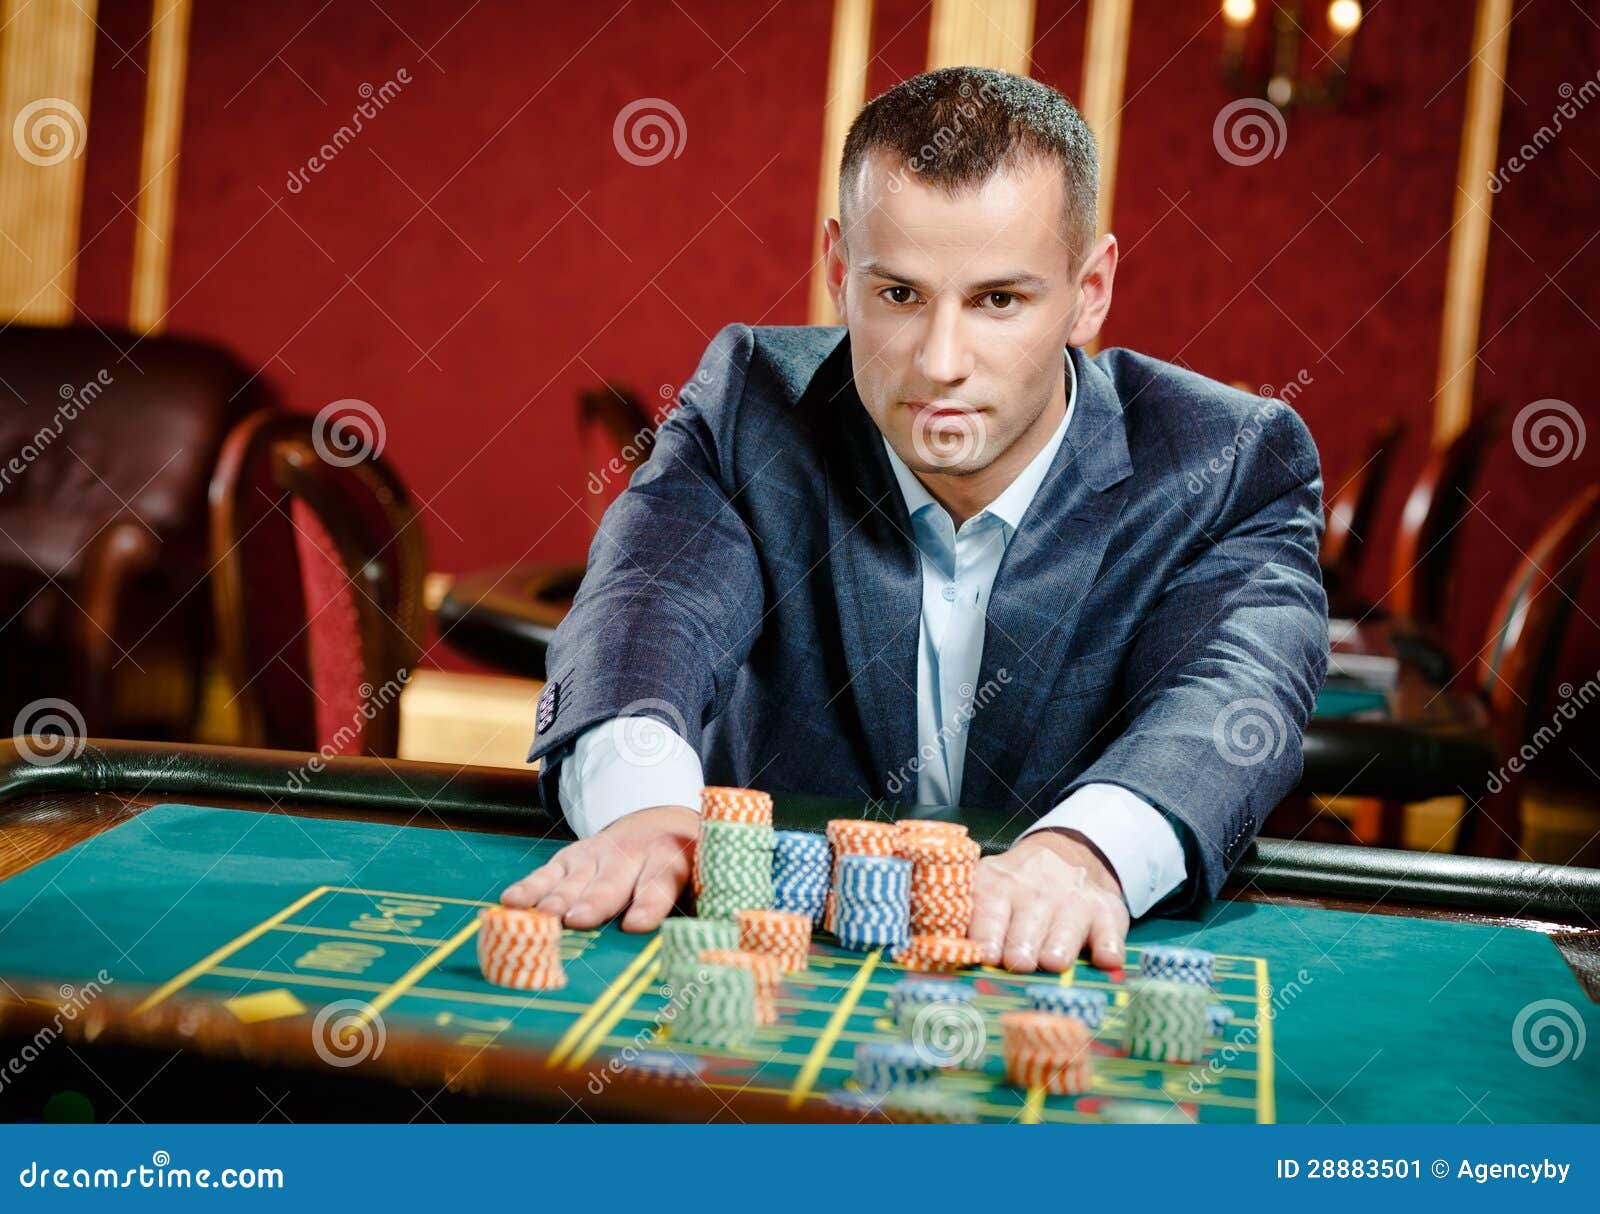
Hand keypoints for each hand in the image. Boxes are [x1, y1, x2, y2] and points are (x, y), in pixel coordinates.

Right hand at [500, 805, 697, 931]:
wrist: (660, 818)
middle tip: (580, 921)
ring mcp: (598, 854)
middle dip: (595, 902)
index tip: (635, 926)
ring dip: (559, 899)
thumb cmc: (685, 863)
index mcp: (672, 860)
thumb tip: (716, 945)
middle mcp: (633, 855)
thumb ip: (704, 907)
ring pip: (577, 879)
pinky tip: (513, 902)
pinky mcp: (572, 857)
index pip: (660, 882)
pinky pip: (549, 872)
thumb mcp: (704, 876)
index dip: (648, 904)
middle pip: (611, 882)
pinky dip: (530, 887)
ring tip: (545, 917)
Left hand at [968, 829, 1128, 973]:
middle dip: (1021, 946)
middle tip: (1018, 962)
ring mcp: (1072, 899)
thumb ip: (970, 922)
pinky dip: (1109, 945)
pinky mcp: (1105, 910)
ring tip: (1052, 961)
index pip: (988, 913)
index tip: (986, 954)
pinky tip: (1106, 958)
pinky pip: (1109, 930)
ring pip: (1065, 927)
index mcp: (996, 885)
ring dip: (1058, 945)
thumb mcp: (988, 891)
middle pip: (1026, 924)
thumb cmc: (1016, 891)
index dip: (986, 935)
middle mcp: (1035, 891)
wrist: (1064, 855)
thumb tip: (944, 959)